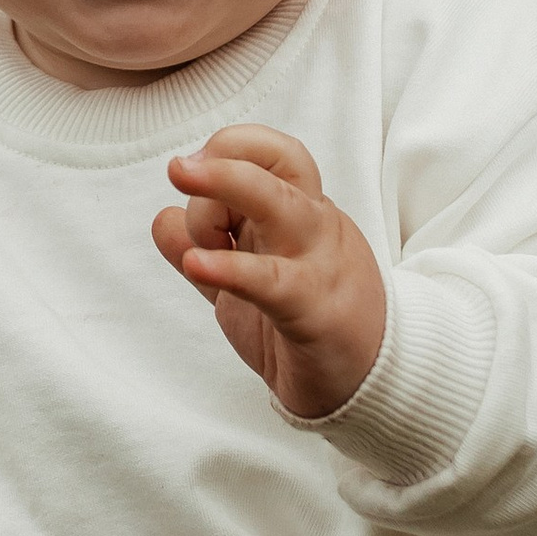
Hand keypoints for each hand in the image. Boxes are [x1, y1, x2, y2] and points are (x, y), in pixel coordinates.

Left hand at [152, 122, 386, 423]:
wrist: (373, 386)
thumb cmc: (312, 324)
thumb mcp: (252, 280)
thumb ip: (209, 249)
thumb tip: (162, 218)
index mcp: (303, 214)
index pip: (276, 155)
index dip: (232, 149)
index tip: (192, 170)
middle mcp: (313, 227)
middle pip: (279, 166)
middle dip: (225, 155)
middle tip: (179, 168)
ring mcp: (318, 264)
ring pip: (278, 205)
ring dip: (225, 186)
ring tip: (181, 178)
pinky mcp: (314, 310)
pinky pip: (272, 280)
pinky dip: (232, 269)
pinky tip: (196, 264)